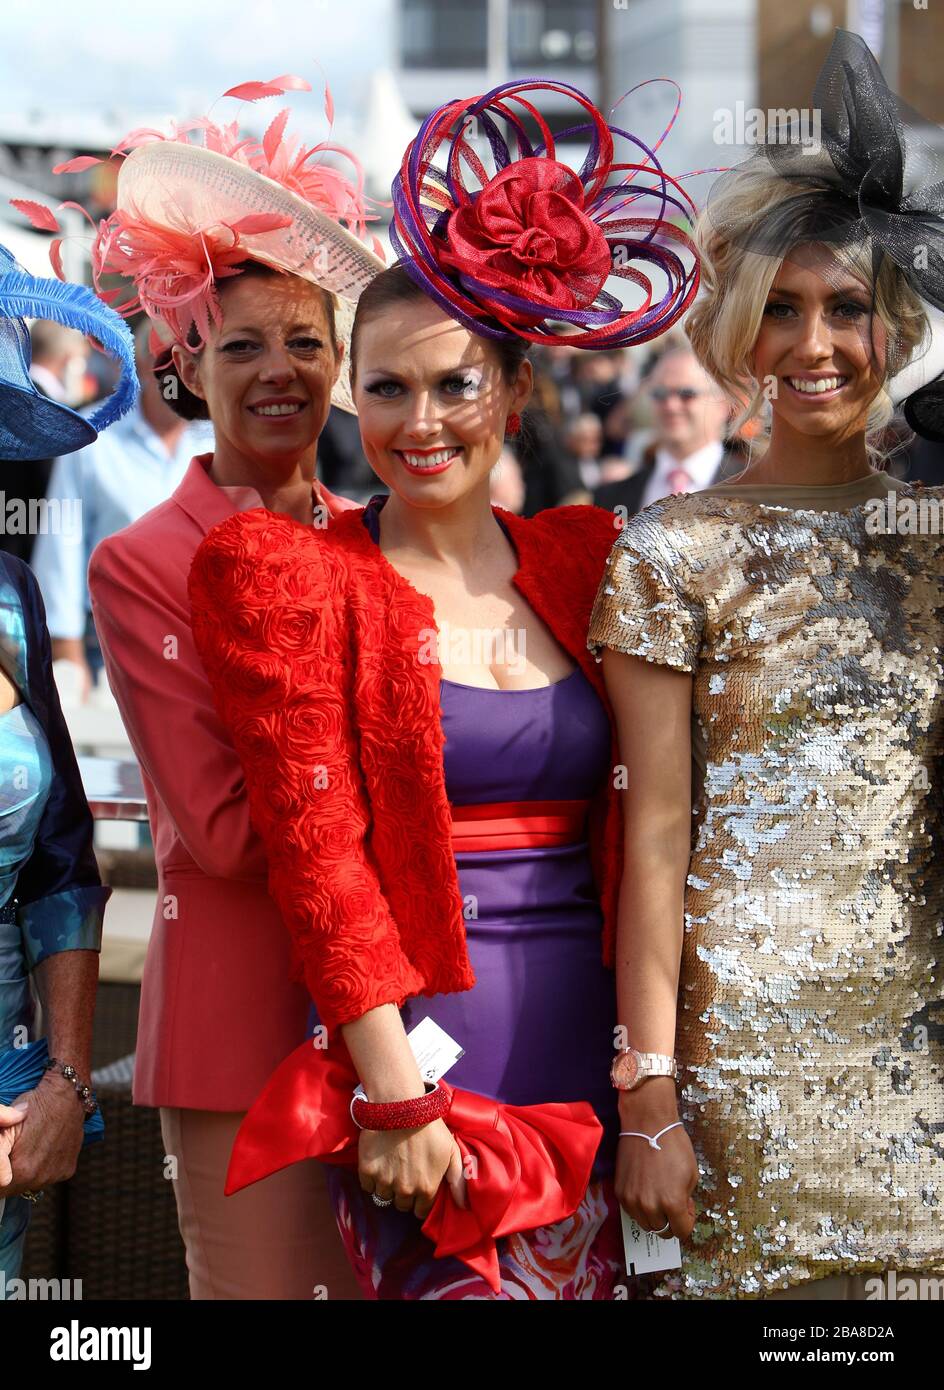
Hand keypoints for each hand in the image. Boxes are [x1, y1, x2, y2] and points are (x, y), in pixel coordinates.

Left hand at [0, 1075, 84, 1197]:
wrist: (67, 1095)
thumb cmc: (33, 1108)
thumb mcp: (7, 1128)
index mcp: (21, 1171)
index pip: (0, 1189)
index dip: (0, 1173)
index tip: (4, 1159)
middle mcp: (40, 1179)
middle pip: (15, 1188)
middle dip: (11, 1174)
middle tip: (15, 1150)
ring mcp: (55, 1176)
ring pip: (32, 1184)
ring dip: (28, 1172)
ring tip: (31, 1147)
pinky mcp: (67, 1171)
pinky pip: (49, 1177)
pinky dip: (44, 1167)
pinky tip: (44, 1148)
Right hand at [358, 1117, 466, 1219]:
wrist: (402, 1106)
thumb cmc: (430, 1127)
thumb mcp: (451, 1150)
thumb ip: (458, 1180)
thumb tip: (463, 1205)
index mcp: (427, 1188)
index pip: (421, 1211)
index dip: (420, 1199)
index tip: (418, 1184)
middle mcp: (405, 1190)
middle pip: (402, 1205)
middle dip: (404, 1193)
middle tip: (404, 1172)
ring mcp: (385, 1182)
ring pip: (384, 1196)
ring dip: (387, 1186)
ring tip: (391, 1165)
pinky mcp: (367, 1171)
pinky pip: (367, 1186)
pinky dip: (371, 1178)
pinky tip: (379, 1162)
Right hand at [615, 1085, 697, 1239]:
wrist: (646, 1123)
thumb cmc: (673, 1145)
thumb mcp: (692, 1174)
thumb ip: (686, 1199)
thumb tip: (680, 1210)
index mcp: (672, 1203)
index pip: (682, 1231)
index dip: (687, 1221)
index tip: (687, 1209)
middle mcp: (650, 1207)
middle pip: (662, 1231)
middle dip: (671, 1220)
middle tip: (673, 1202)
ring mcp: (632, 1201)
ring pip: (646, 1224)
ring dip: (655, 1216)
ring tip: (658, 1196)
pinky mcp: (620, 1193)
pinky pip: (632, 1211)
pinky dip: (641, 1207)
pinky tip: (646, 1189)